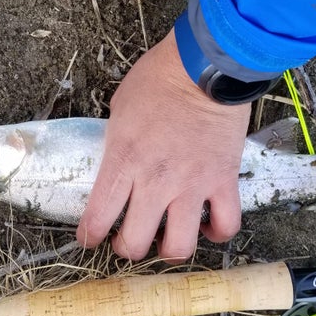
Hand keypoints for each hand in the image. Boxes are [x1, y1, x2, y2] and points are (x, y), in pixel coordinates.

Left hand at [76, 28, 249, 260]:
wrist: (205, 66)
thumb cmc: (159, 77)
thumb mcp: (121, 108)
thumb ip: (118, 142)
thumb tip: (120, 159)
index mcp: (123, 160)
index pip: (99, 216)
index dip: (90, 236)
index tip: (89, 239)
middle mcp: (155, 181)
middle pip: (136, 242)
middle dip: (127, 248)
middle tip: (129, 238)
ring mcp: (192, 184)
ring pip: (179, 246)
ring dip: (169, 249)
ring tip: (167, 239)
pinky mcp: (223, 181)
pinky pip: (225, 224)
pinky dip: (216, 233)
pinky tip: (206, 225)